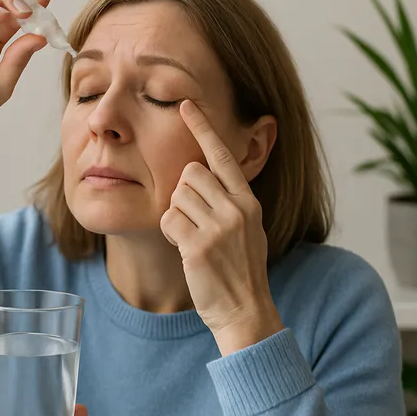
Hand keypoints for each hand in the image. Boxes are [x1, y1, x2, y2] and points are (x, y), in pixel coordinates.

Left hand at [160, 100, 283, 355]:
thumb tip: (200, 172)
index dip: (203, 128)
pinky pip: (168, 220)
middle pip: (190, 173)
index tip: (187, 104)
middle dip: (183, 193)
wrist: (245, 311)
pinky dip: (169, 232)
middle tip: (194, 220)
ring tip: (193, 238)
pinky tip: (184, 248)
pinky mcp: (199, 246)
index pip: (222, 155)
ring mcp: (219, 227)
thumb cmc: (240, 270)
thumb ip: (230, 200)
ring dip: (176, 215)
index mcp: (248, 201)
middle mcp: (237, 209)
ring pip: (176, 196)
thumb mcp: (247, 229)